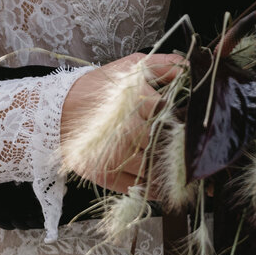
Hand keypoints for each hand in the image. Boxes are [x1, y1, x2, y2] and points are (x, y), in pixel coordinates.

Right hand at [61, 52, 184, 193]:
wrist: (58, 110)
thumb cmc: (99, 88)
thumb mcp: (130, 67)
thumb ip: (162, 64)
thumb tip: (189, 67)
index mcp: (136, 102)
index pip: (173, 117)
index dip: (188, 125)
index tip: (198, 130)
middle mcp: (127, 131)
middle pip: (167, 146)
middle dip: (183, 150)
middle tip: (196, 154)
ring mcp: (115, 157)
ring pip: (155, 170)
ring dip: (173, 173)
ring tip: (185, 172)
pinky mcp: (105, 176)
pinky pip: (139, 189)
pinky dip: (155, 190)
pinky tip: (164, 184)